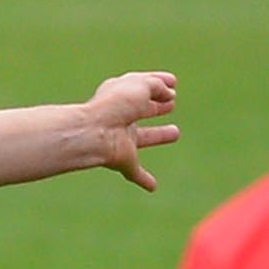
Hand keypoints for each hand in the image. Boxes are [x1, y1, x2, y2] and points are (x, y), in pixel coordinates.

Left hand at [83, 70, 180, 190]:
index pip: (141, 87)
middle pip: (142, 111)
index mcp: (120, 95)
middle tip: (171, 104)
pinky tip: (152, 186)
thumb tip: (168, 96)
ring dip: (158, 136)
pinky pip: (134, 172)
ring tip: (175, 133)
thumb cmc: (114, 105)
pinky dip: (143, 179)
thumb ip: (156, 86)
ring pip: (143, 138)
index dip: (158, 83)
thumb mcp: (141, 85)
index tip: (172, 81)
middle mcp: (120, 117)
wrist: (93, 133)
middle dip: (156, 107)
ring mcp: (121, 139)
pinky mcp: (122, 161)